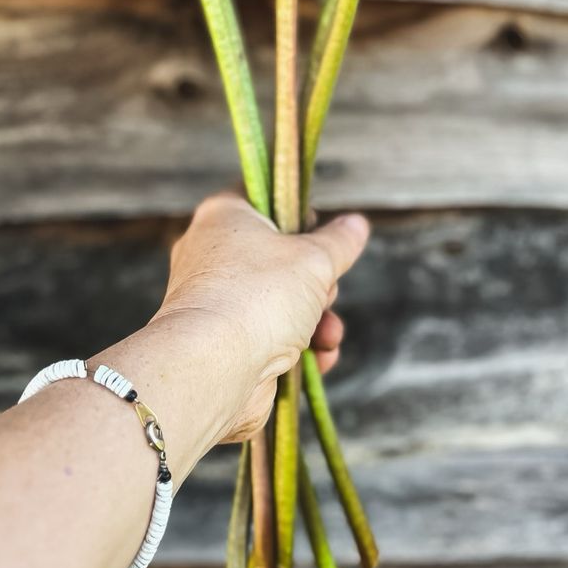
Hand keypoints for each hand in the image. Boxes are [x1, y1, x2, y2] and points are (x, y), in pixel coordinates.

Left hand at [154, 191, 369, 441]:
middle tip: (323, 291)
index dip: (298, 213)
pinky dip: (298, 347)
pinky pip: (268, 335)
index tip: (320, 233)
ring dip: (316, 320)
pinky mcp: (223, 342)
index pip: (263, 198)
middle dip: (317, 282)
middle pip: (279, 257)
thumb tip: (356, 224)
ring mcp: (215, 300)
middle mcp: (211, 254)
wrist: (213, 369)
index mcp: (223, 216)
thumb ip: (339, 242)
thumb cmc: (259, 297)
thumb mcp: (315, 260)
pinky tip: (319, 357)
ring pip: (279, 301)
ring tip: (326, 333)